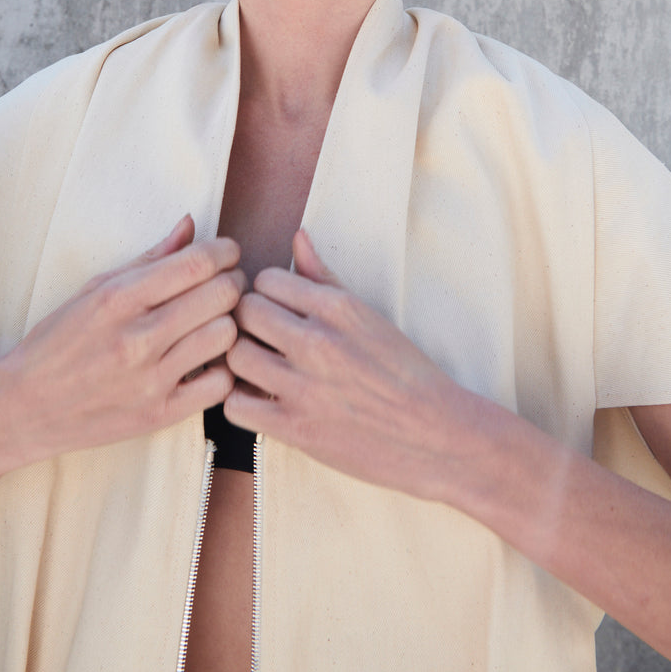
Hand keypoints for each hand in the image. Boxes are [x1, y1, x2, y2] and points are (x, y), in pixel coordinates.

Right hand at [0, 215, 244, 466]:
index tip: (228, 252)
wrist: (22, 408)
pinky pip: (219, 385)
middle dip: (233, 282)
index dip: (225, 251)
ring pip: (226, 336)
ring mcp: (150, 379)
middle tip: (227, 284)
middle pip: (221, 295)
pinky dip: (222, 369)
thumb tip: (191, 224)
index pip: (197, 263)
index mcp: (119, 298)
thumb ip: (149, 257)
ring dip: (229, 324)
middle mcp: (137, 337)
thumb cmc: (58, 341)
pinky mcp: (159, 414)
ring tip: (215, 322)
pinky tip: (206, 362)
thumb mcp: (94, 289)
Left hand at [224, 229, 478, 499]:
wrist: (436, 435)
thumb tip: (297, 236)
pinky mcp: (296, 429)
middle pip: (245, 312)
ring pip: (235, 355)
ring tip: (258, 367)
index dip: (266, 294)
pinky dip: (240, 401)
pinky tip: (260, 400)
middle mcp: (318, 342)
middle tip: (260, 337)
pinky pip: (235, 405)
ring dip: (240, 360)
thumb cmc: (404, 372)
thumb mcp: (368, 315)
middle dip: (248, 322)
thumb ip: (324, 276)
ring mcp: (304, 386)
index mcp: (338, 308)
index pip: (267, 280)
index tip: (275, 310)